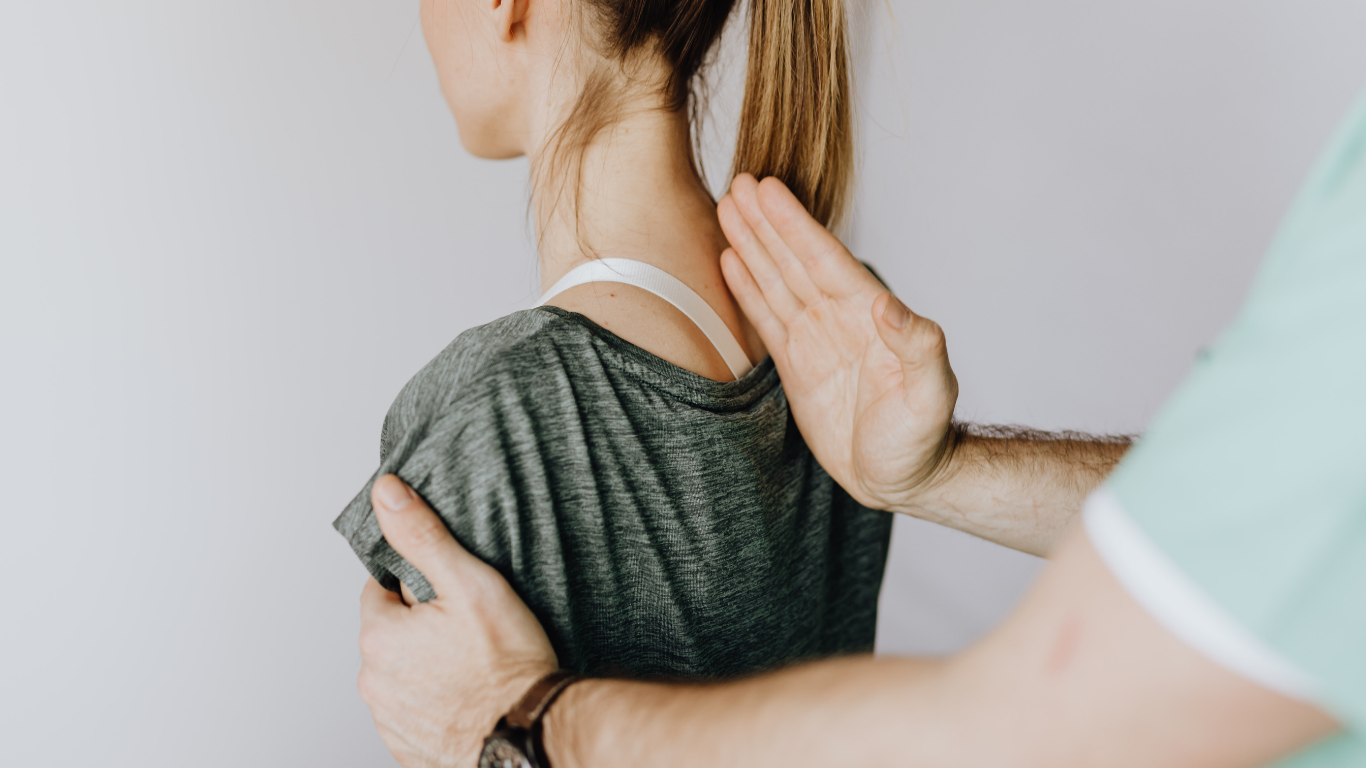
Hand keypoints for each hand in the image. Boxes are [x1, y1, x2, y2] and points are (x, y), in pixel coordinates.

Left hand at [357, 474, 557, 767]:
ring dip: (427, 665)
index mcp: (379, 636)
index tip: (453, 596)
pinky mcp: (409, 748)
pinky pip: (415, 711)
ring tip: (474, 663)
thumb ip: (423, 536)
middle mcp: (373, 681)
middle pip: (392, 633)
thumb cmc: (507, 665)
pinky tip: (469, 695)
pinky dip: (436, 702)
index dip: (420, 586)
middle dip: (422, 626)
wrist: (531, 737)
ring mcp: (390, 720)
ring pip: (403, 673)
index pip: (381, 589)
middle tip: (470, 629)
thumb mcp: (469, 583)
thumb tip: (387, 493)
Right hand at [718, 174, 958, 513]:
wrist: (902, 479)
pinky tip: (729, 261)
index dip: (794, 224)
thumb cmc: (922, 440)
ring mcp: (816, 339)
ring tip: (726, 207)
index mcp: (868, 316)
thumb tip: (888, 303)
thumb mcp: (929, 395)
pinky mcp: (797, 364)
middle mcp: (839, 318)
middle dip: (766, 223)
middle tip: (738, 182)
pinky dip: (748, 288)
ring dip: (752, 245)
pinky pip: (768, 317)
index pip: (824, 260)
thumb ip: (918, 346)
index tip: (768, 190)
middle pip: (794, 260)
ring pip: (777, 281)